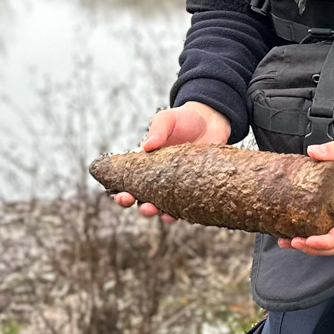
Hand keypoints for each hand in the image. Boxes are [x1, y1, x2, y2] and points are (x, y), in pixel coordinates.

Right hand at [111, 101, 230, 220]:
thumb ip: (157, 129)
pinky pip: (186, 206)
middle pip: (143, 200)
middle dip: (138, 206)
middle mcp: (159, 179)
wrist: (212, 120)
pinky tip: (178, 214)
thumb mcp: (167, 119)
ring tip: (156, 210)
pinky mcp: (195, 188)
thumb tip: (147, 146)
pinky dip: (180, 212)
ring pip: (164, 207)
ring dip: (157, 213)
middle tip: (138, 203)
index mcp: (146, 165)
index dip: (121, 193)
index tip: (121, 194)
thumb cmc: (184, 119)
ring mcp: (177, 186)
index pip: (128, 184)